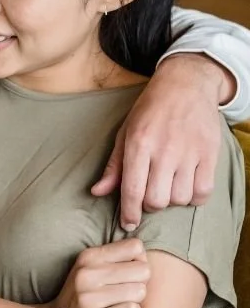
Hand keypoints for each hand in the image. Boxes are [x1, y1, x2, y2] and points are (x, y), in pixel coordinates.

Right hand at [49, 239, 149, 307]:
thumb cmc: (87, 289)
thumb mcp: (94, 264)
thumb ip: (119, 254)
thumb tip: (144, 253)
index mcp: (89, 256)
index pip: (136, 247)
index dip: (138, 259)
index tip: (129, 269)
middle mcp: (86, 274)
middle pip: (143, 270)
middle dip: (140, 281)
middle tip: (126, 288)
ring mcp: (88, 298)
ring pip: (140, 291)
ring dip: (135, 299)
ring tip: (119, 301)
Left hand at [91, 54, 225, 229]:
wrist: (185, 84)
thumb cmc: (150, 109)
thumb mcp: (125, 132)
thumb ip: (114, 165)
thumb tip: (97, 192)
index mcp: (139, 143)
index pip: (132, 189)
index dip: (129, 213)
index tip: (128, 223)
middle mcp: (164, 149)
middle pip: (156, 200)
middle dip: (150, 205)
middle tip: (149, 194)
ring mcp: (190, 152)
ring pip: (179, 199)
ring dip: (172, 199)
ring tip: (168, 185)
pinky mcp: (210, 153)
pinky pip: (203, 192)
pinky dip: (194, 197)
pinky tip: (187, 186)